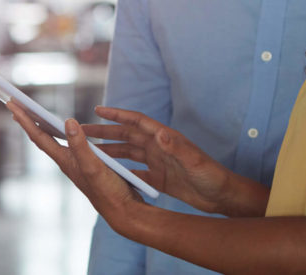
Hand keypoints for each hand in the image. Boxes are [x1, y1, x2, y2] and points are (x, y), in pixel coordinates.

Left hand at [6, 101, 144, 234]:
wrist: (121, 209)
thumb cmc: (107, 190)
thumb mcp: (94, 165)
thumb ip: (80, 144)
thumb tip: (68, 121)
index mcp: (64, 159)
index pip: (39, 136)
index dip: (25, 119)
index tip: (11, 104)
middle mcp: (66, 161)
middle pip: (41, 137)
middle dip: (28, 121)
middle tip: (15, 105)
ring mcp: (75, 163)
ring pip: (53, 141)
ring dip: (42, 127)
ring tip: (34, 116)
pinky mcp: (85, 164)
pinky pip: (67, 144)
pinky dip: (61, 134)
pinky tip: (67, 131)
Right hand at [80, 106, 234, 213]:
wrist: (222, 196)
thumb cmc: (211, 176)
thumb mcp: (193, 161)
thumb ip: (176, 147)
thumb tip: (159, 133)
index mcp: (164, 138)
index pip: (136, 121)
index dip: (117, 114)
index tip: (97, 109)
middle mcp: (159, 146)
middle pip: (126, 135)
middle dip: (105, 132)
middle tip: (83, 131)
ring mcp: (158, 161)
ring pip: (128, 152)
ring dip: (110, 150)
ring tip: (91, 152)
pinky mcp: (160, 177)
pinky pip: (135, 171)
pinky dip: (121, 171)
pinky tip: (108, 175)